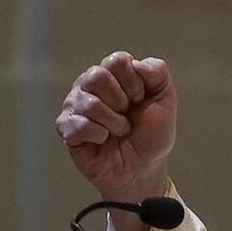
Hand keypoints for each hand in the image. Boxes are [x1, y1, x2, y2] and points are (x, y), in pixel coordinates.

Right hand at [57, 52, 175, 204]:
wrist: (143, 169)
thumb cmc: (151, 135)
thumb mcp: (165, 100)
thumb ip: (158, 72)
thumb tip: (137, 63)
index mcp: (112, 74)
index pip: (116, 61)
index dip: (133, 83)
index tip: (140, 100)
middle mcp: (89, 85)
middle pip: (97, 76)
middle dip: (120, 101)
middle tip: (126, 116)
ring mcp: (75, 106)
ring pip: (89, 103)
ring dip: (113, 123)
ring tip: (118, 131)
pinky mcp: (67, 129)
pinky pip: (78, 125)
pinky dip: (98, 135)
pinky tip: (103, 140)